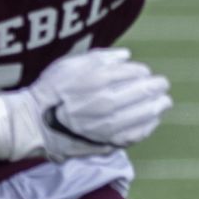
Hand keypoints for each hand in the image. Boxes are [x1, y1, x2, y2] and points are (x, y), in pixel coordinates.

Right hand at [17, 47, 171, 161]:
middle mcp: (106, 102)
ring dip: (157, 107)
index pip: (134, 72)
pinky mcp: (107, 142)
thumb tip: (126, 56)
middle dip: (156, 86)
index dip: (142, 71)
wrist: (35, 123)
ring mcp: (108, 125)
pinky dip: (148, 127)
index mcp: (98, 80)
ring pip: (144, 115)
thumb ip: (100, 57)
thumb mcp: (70, 64)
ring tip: (163, 102)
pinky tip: (152, 121)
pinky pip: (135, 135)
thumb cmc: (51, 91)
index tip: (143, 72)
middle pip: (143, 92)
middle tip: (162, 84)